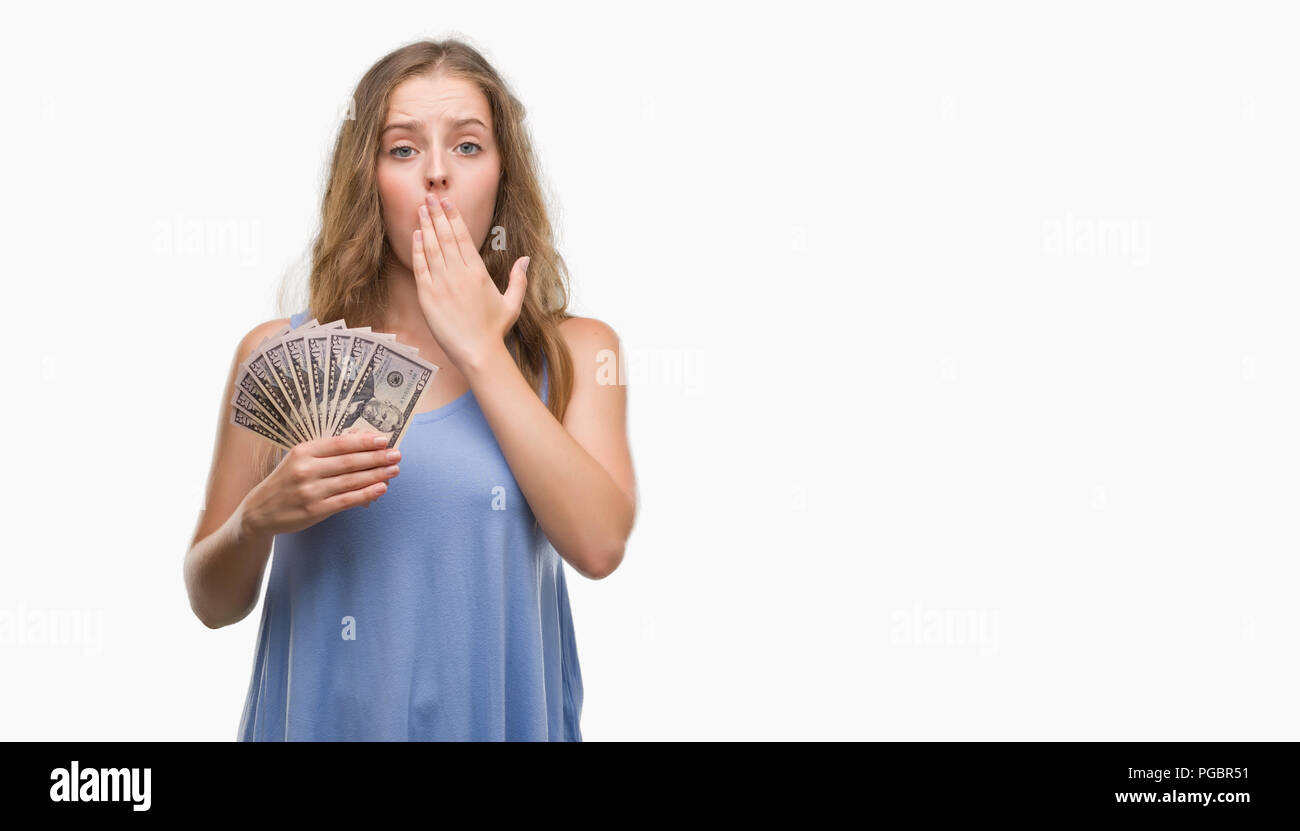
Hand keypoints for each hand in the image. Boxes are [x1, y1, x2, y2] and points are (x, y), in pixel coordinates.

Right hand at [239, 433, 401, 537]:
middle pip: (349, 462)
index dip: (364, 442)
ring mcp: (310, 491)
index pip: (339, 444)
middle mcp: (306, 470)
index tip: (384, 439)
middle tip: (397, 454)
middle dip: (377, 457)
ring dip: (377, 475)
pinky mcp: (315, 510)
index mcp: (302, 452)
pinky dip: (366, 494)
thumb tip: (360, 440)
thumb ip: (325, 452)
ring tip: (394, 470)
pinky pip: (347, 500)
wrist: (259, 512)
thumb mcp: (298, 460)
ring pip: (351, 481)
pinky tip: (381, 488)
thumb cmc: (284, 482)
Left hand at [412, 193, 527, 371]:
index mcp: (478, 272)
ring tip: (420, 209)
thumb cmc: (494, 330)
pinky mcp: (428, 296)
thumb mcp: (512, 303)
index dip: (453, 217)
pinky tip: (416, 235)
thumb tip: (525, 259)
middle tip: (430, 197)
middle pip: (445, 236)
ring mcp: (441, 284)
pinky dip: (417, 249)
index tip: (447, 202)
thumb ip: (518, 279)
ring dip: (425, 226)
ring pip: (431, 248)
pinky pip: (420, 267)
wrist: (477, 352)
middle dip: (437, 214)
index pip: (463, 237)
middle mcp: (458, 274)